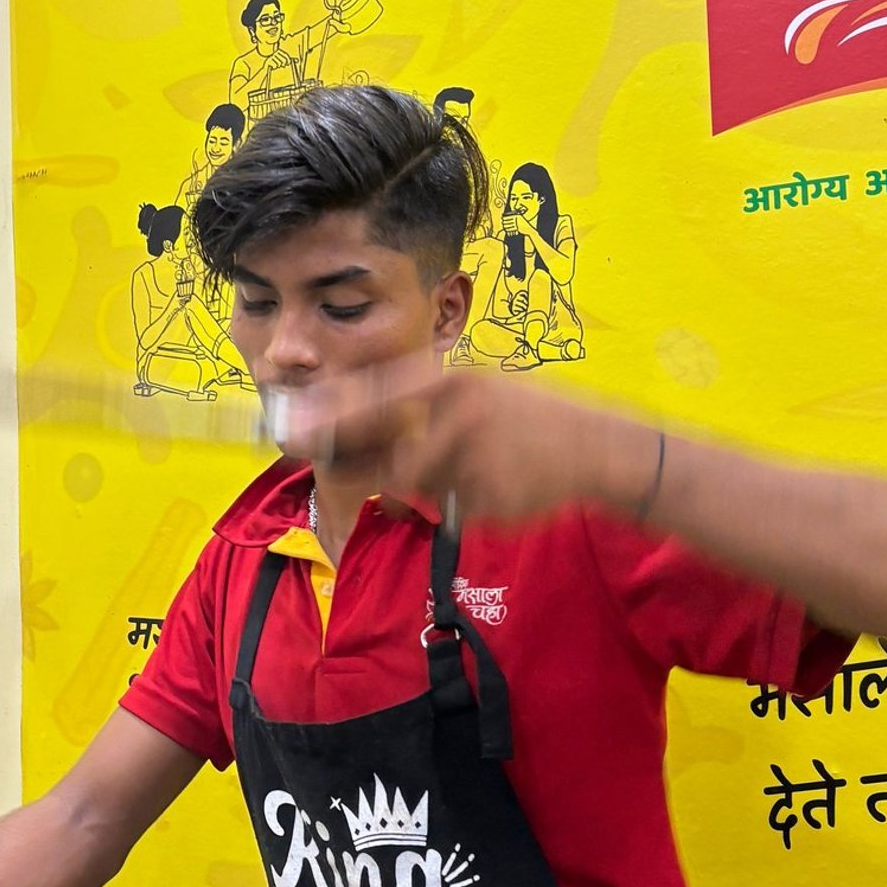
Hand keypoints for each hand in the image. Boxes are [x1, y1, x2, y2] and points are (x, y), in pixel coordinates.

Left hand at [288, 362, 657, 527]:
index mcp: (451, 381)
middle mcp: (456, 409)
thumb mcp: (473, 398)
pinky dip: (454, 502)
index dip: (329, 413)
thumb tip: (352, 437)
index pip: (374, 395)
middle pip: (379, 437)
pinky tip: (488, 487)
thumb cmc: (526, 423)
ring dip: (412, 487)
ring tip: (455, 475)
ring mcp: (472, 452)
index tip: (291, 428)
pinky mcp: (486, 491)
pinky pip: (446, 505)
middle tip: (314, 456)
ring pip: (410, 479)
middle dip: (343, 451)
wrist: (595, 447)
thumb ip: (418, 412)